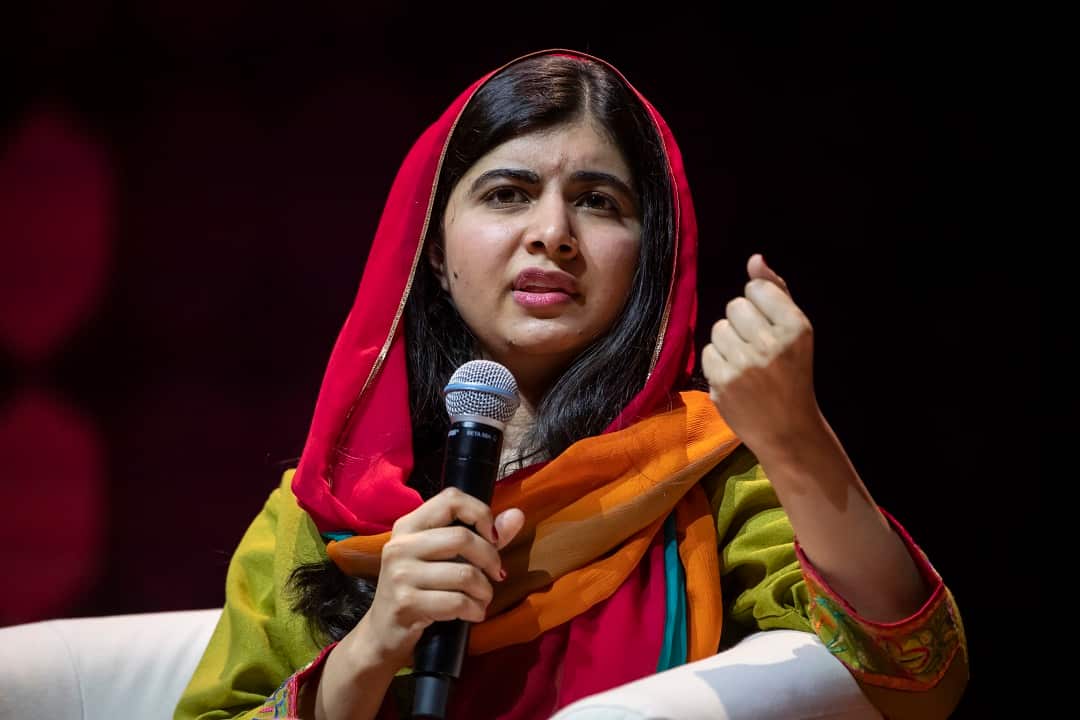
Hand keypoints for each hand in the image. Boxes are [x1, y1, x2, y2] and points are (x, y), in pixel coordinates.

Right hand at [343, 487, 524, 672]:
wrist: (383, 633)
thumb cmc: (420, 590)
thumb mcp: (445, 559)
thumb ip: (482, 536)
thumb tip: (517, 516)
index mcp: (409, 525)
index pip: (451, 499)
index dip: (480, 513)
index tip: (493, 537)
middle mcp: (400, 545)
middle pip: (463, 538)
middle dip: (491, 559)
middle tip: (496, 575)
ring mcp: (400, 574)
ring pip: (465, 574)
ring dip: (485, 591)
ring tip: (482, 599)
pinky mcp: (406, 603)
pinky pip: (457, 602)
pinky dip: (475, 610)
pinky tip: (473, 613)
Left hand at [701, 253, 820, 454]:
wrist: (788, 429)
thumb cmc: (792, 374)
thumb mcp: (795, 332)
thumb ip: (776, 292)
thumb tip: (755, 259)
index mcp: (795, 327)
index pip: (757, 289)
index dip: (759, 305)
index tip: (769, 327)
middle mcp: (770, 344)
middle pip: (734, 306)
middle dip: (742, 323)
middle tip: (757, 347)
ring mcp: (745, 365)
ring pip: (718, 328)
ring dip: (728, 341)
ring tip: (746, 362)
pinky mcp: (723, 382)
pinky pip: (708, 352)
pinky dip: (718, 362)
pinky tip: (735, 376)